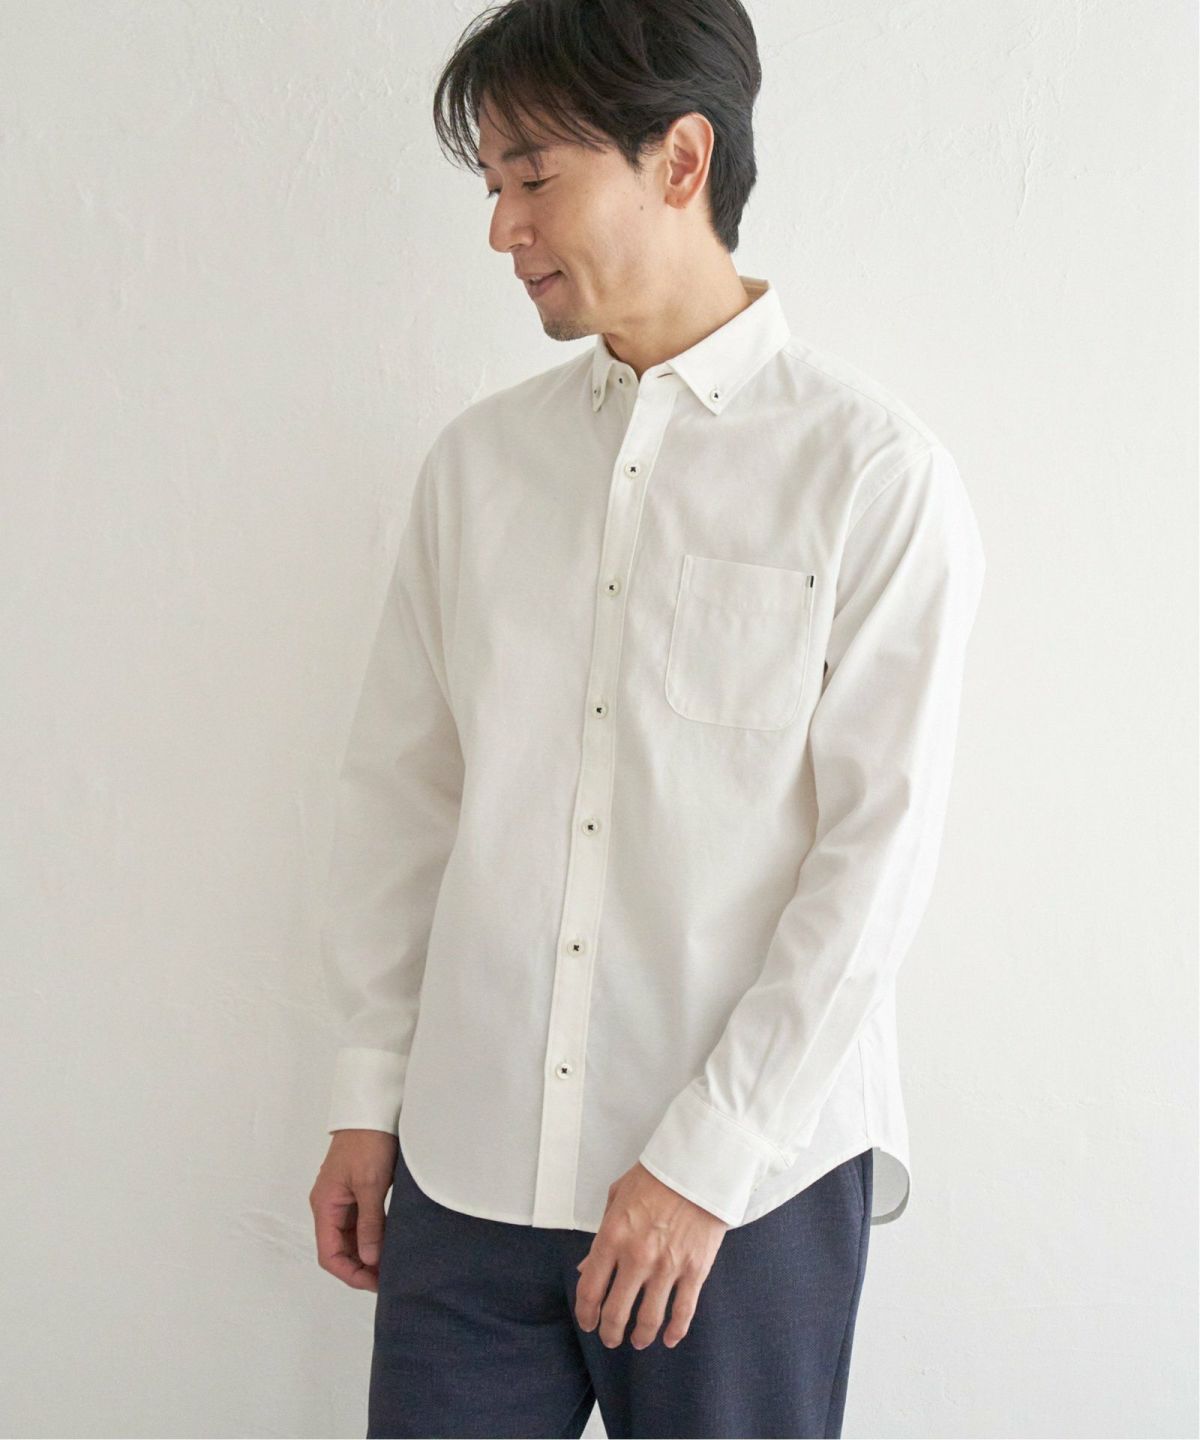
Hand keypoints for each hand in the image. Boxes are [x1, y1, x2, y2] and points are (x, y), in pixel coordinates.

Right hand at [310, 1129, 397, 1290]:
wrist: (373, 1110)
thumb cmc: (368, 1142)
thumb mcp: (371, 1185)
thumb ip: (370, 1224)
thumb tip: (369, 1260)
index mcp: (325, 1205)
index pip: (329, 1254)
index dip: (351, 1274)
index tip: (376, 1283)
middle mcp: (329, 1205)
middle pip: (338, 1249)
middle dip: (360, 1267)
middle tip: (388, 1278)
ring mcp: (341, 1198)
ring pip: (350, 1237)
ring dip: (366, 1253)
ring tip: (390, 1265)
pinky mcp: (355, 1190)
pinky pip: (359, 1223)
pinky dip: (371, 1236)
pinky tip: (388, 1243)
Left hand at [574, 1162, 728, 1349]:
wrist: (698, 1165)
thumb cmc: (655, 1176)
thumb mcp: (617, 1197)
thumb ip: (601, 1235)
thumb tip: (586, 1268)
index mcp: (612, 1235)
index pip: (590, 1289)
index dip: (586, 1313)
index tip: (588, 1321)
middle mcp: (637, 1256)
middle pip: (616, 1312)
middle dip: (609, 1332)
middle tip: (610, 1338)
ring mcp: (667, 1266)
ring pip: (649, 1319)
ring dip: (640, 1337)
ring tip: (637, 1341)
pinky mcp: (695, 1270)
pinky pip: (683, 1312)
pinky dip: (675, 1331)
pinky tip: (668, 1339)